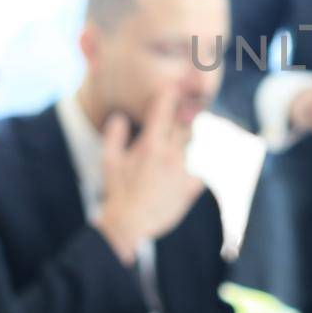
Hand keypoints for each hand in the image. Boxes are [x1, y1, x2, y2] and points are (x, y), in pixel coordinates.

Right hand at [95, 88, 205, 263]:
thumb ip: (114, 136)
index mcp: (150, 144)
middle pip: (186, 123)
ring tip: (180, 146)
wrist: (130, 224)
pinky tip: (186, 175)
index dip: (171, 95)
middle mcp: (170, 153)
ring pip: (193, 144)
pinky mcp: (192, 187)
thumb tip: (120, 117)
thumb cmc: (118, 192)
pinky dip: (196, 170)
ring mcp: (183, 170)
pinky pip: (201, 171)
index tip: (174, 88)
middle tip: (184, 112)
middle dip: (185, 116)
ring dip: (188, 140)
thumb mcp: (110, 162)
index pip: (164, 109)